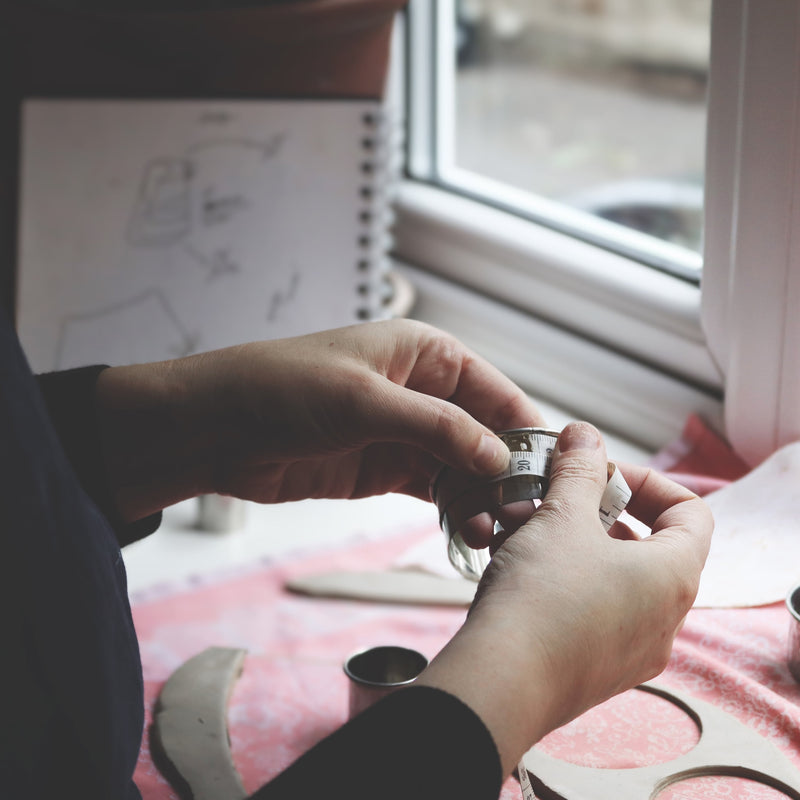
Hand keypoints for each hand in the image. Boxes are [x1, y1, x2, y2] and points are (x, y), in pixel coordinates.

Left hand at [95, 319, 542, 520]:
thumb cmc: (283, 389)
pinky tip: (469, 529)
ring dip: (483, 497)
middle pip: (486, 434)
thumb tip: (501, 457)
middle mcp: (423, 392)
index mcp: (425, 355)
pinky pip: (434, 489)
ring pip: (463, 467)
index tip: (555, 473)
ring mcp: (404, 433)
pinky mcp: (384, 469)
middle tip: (526, 515)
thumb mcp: (365, 401)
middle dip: (507, 472)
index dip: (527, 430)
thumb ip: (437, 428)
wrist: (214, 428)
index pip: (496, 392)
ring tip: (498, 531)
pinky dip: (454, 508)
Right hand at [416, 421, 712, 776]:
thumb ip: (580, 469)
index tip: (600, 473)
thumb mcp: (562, 516)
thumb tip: (584, 434)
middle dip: (599, 510)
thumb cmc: (542, 597)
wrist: (501, 680)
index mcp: (673, 577)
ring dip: (575, 543)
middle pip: (650, 544)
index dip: (647, 480)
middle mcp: (665, 619)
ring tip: (526, 529)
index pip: (691, 512)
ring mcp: (632, 651)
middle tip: (558, 498)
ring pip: (614, 577)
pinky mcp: (597, 668)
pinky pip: (593, 610)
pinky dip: (565, 579)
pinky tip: (519, 566)